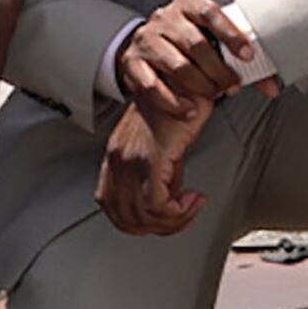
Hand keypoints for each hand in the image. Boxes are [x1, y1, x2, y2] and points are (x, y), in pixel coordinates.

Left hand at [96, 97, 212, 236]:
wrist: (186, 80)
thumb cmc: (179, 106)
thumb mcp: (163, 147)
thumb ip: (160, 177)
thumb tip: (172, 204)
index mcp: (115, 158)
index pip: (113, 209)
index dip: (141, 223)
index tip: (169, 216)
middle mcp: (118, 161)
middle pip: (126, 220)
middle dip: (160, 228)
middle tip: (184, 217)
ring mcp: (131, 161)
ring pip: (143, 218)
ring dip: (174, 221)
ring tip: (192, 206)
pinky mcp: (150, 159)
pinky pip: (158, 206)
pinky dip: (179, 212)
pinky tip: (194, 199)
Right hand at [116, 0, 273, 120]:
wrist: (149, 53)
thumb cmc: (189, 47)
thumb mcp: (212, 42)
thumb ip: (240, 59)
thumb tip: (272, 84)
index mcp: (187, 4)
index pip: (210, 12)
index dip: (231, 34)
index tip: (248, 55)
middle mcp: (164, 17)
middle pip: (195, 42)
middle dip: (218, 69)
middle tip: (232, 84)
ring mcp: (146, 39)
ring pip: (177, 65)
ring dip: (200, 85)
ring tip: (214, 95)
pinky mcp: (132, 63)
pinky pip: (153, 86)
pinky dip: (175, 102)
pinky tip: (190, 109)